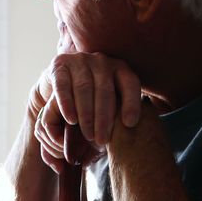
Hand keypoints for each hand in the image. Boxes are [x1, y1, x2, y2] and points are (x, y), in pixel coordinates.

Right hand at [29, 36, 141, 171]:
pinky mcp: (60, 64)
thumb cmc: (93, 101)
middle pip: (105, 90)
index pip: (130, 83)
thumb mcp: (111, 103)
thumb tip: (141, 130)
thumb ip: (123, 112)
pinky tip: (71, 120)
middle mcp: (101, 61)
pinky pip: (63, 86)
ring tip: (88, 135)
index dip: (132, 103)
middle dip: (105, 118)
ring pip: (84, 88)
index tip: (130, 124)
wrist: (63, 85)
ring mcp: (80, 60)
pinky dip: (66, 104)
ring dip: (87, 114)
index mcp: (120, 67)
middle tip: (103, 140)